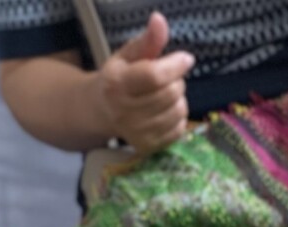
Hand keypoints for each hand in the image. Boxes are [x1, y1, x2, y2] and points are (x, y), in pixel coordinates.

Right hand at [97, 11, 192, 154]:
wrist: (101, 111)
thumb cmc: (120, 77)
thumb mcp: (129, 54)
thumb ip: (147, 39)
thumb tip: (160, 19)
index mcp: (117, 83)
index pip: (154, 76)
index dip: (175, 66)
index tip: (186, 59)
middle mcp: (124, 111)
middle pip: (170, 93)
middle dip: (177, 80)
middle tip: (168, 78)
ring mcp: (137, 133)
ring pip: (178, 111)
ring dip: (179, 99)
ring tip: (166, 94)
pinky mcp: (148, 147)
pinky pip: (179, 129)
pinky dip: (178, 117)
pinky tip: (166, 111)